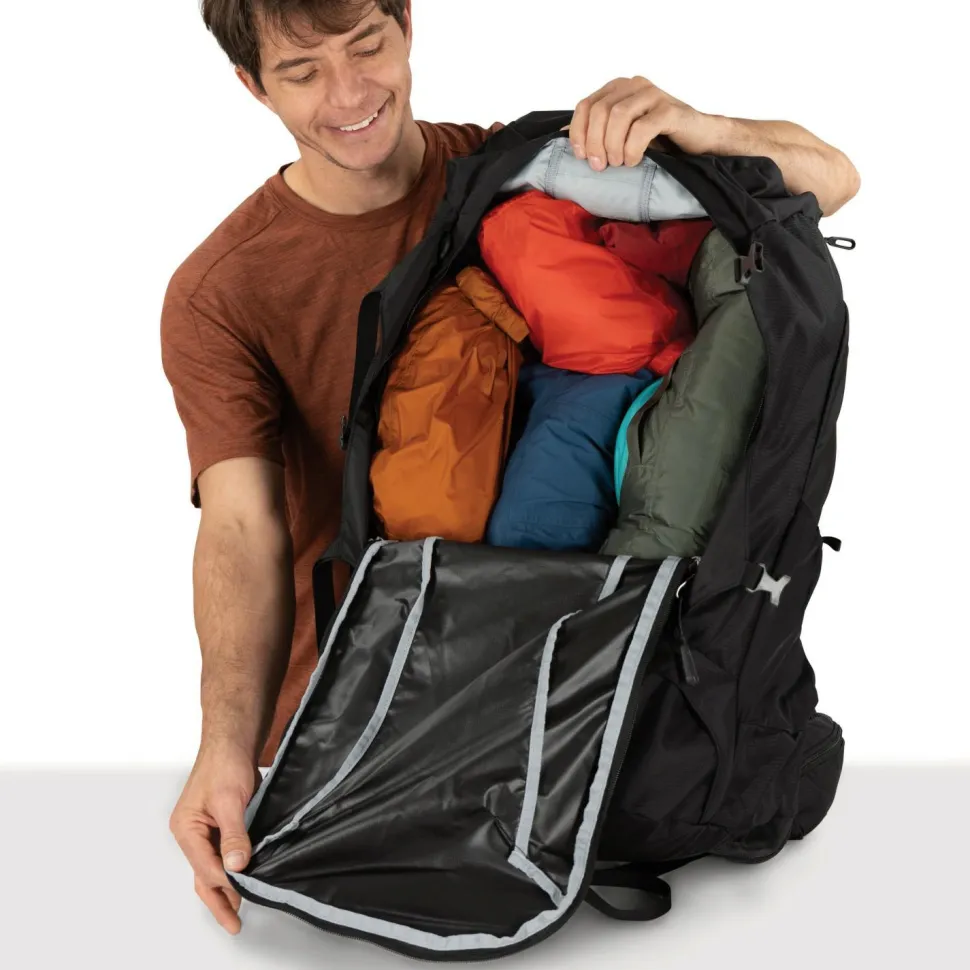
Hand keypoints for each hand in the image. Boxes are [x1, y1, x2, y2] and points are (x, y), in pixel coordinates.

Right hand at [169, 740, 260, 933]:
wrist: (233, 740)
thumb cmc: (225, 763)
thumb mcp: (230, 800)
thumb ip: (234, 835)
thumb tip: (237, 865)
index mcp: (186, 829)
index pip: (205, 867)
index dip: (225, 883)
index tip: (243, 896)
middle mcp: (191, 833)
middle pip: (203, 875)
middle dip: (218, 900)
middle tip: (234, 923)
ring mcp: (205, 831)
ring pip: (213, 867)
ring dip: (227, 886)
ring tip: (239, 909)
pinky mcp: (220, 825)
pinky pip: (224, 854)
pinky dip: (233, 868)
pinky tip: (246, 878)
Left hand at [563, 76, 712, 168]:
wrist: (699, 141)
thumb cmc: (659, 139)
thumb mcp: (622, 135)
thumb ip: (597, 130)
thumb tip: (561, 135)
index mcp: (619, 89)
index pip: (585, 105)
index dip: (578, 133)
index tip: (581, 158)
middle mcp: (634, 86)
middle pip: (600, 110)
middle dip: (594, 142)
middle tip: (600, 166)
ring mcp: (653, 95)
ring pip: (618, 115)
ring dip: (613, 145)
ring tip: (618, 164)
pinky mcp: (670, 110)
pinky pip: (642, 127)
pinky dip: (632, 148)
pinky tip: (633, 161)